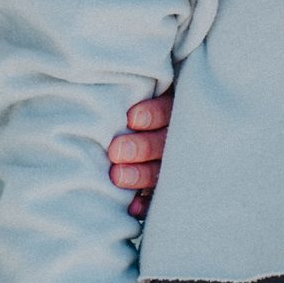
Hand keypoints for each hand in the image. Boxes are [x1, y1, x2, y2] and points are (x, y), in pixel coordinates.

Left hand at [107, 87, 173, 218]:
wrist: (140, 129)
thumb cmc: (124, 97)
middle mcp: (178, 134)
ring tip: (116, 176)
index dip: (153, 114)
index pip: (169, 109)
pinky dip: (146, 204)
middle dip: (141, 146)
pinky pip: (158, 197)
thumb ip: (134, 86)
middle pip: (164, 141)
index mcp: (174, 104)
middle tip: (116, 150)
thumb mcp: (143, 87)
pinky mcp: (165, 185)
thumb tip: (105, 73)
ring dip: (140, 175)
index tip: (131, 118)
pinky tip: (133, 208)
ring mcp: (174, 161)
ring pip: (161, 169)